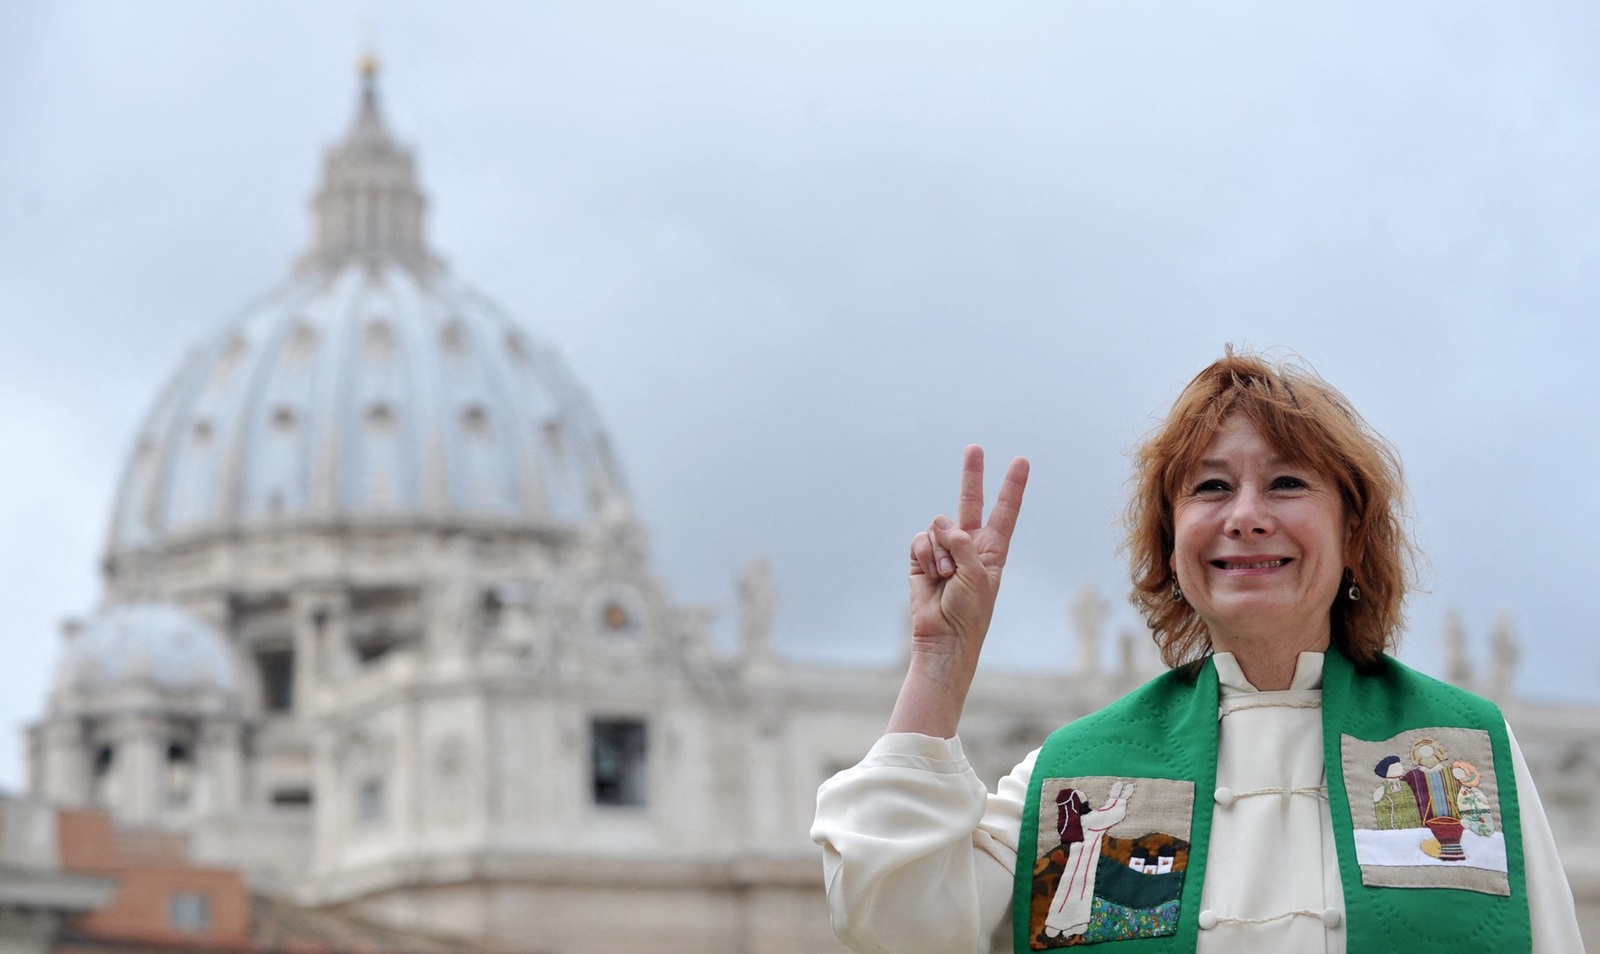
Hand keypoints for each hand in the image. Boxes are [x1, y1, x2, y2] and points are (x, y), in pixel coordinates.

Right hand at [908, 445, 1029, 662]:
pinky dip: (925, 556)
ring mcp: (944, 550)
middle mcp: (968, 545)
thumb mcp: (978, 575)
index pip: (1005, 512)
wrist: (944, 637)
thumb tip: (940, 523)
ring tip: (945, 578)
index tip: (1021, 462)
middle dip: (972, 475)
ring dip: (941, 553)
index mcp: (992, 550)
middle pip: (971, 502)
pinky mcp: (921, 558)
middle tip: (974, 447)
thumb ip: (963, 543)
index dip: (1012, 486)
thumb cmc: (970, 612)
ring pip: (938, 526)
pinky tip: (931, 575)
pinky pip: (921, 540)